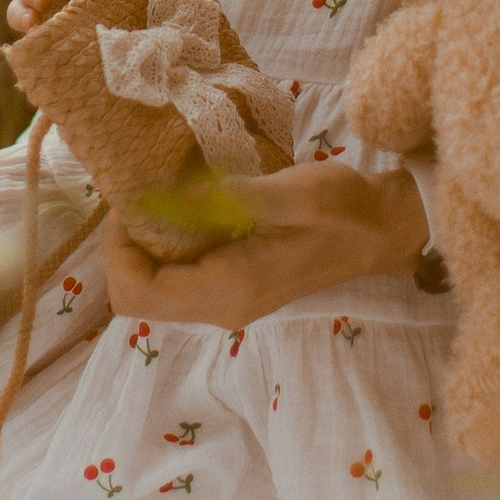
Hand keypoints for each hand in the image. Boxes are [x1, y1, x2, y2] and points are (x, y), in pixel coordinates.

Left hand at [99, 163, 426, 329]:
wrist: (381, 231)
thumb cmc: (345, 208)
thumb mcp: (294, 192)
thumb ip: (234, 196)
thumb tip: (175, 195)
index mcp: (233, 287)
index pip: (142, 290)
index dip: (118, 250)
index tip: (126, 202)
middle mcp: (223, 306)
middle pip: (137, 301)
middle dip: (121, 253)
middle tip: (132, 202)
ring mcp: (227, 302)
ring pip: (152, 294)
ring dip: (139, 252)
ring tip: (149, 202)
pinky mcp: (232, 289)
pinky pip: (175, 282)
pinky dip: (161, 252)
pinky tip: (175, 213)